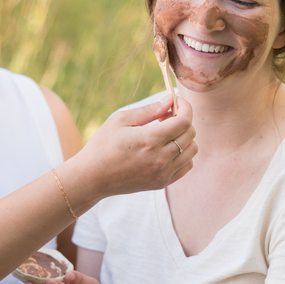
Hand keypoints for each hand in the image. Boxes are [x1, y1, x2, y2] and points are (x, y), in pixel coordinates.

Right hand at [70, 95, 196, 199]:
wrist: (92, 177)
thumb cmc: (102, 145)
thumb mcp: (120, 120)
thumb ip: (149, 110)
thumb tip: (169, 100)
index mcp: (150, 140)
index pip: (184, 121)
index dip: (185, 107)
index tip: (176, 101)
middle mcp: (161, 158)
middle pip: (190, 134)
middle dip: (182, 119)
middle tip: (165, 116)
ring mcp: (163, 173)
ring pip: (192, 150)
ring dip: (184, 137)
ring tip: (165, 133)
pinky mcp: (162, 183)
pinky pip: (186, 166)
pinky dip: (183, 154)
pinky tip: (166, 148)